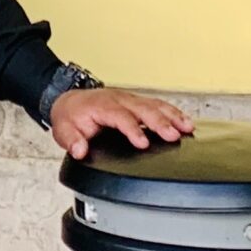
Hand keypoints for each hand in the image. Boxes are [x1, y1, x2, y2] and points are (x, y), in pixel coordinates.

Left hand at [51, 86, 194, 158]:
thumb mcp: (63, 129)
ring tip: (187, 128)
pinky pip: (157, 105)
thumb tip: (80, 150)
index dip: (132, 129)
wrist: (71, 100)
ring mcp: (129, 100)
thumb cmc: (71, 115)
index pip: (120, 116)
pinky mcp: (137, 103)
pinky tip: (184, 122)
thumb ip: (71, 140)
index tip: (143, 143)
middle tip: (173, 135)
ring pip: (154, 104)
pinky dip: (172, 113)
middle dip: (159, 122)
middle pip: (142, 108)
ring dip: (171, 116)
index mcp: (101, 106)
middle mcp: (118, 100)